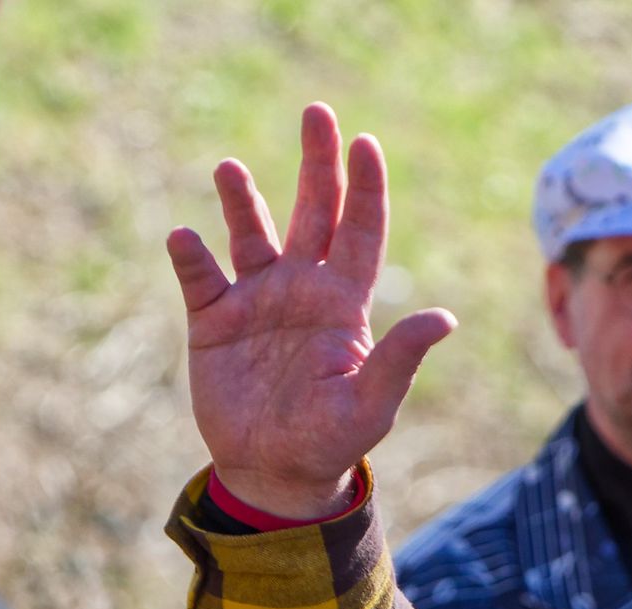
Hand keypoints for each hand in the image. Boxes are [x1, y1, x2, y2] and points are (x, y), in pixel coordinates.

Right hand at [165, 104, 454, 519]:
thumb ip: (401, 359)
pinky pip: (199, 277)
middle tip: (317, 112)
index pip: (361, 232)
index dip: (365, 188)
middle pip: (313, 213)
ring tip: (230, 167)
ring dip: (242, 200)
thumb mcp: (371, 404)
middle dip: (316, 164)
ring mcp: (256, 301)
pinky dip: (191, 256)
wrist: (276, 473)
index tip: (366, 143)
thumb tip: (445, 318)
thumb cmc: (332, 442)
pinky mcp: (212, 321)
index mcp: (345, 305)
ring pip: (251, 234)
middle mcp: (303, 291)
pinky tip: (186, 238)